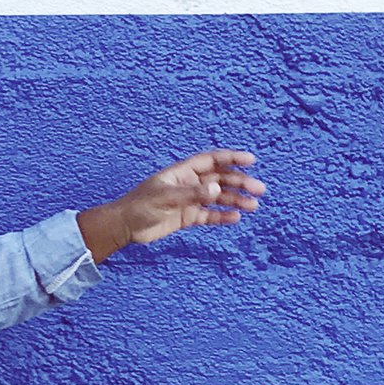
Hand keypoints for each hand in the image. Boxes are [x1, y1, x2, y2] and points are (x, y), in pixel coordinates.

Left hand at [108, 149, 265, 247]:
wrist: (124, 226)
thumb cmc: (139, 206)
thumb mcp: (165, 199)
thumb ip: (191, 194)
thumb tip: (216, 190)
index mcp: (182, 172)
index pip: (211, 160)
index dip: (231, 158)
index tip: (251, 160)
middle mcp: (189, 184)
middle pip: (220, 179)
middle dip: (240, 182)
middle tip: (259, 190)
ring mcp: (189, 200)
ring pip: (218, 198)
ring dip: (236, 200)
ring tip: (253, 206)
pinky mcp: (187, 217)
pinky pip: (209, 215)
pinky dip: (222, 216)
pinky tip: (236, 218)